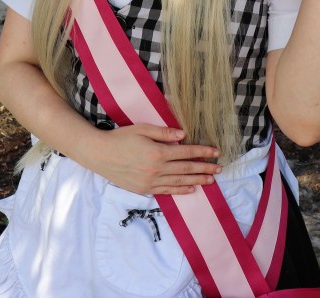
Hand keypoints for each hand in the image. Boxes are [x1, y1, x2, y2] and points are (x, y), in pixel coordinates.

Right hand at [80, 124, 221, 195]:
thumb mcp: (142, 129)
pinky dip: (180, 190)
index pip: (186, 152)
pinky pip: (167, 191)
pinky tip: (191, 189)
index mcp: (158, 152)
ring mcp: (151, 181)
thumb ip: (163, 133)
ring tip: (211, 180)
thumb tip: (183, 136)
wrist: (99, 154)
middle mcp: (156, 169)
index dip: (202, 152)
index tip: (215, 152)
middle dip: (205, 168)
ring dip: (197, 180)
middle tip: (220, 169)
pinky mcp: (144, 189)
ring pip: (179, 182)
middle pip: (186, 169)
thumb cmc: (120, 138)